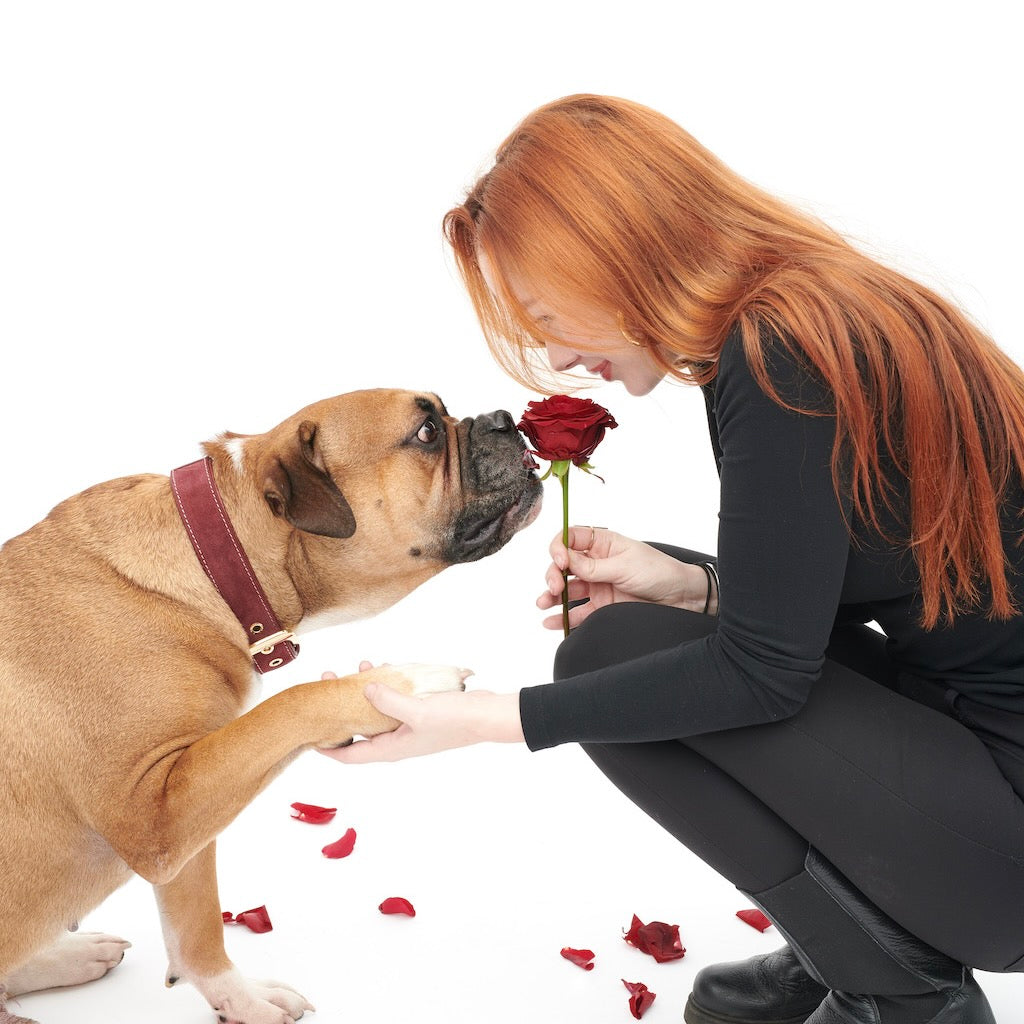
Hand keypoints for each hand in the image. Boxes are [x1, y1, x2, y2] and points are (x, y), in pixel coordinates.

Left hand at [317, 669, 523, 762]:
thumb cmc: (455, 720)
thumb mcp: (418, 711)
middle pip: (359, 729)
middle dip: (341, 708)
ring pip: (376, 712)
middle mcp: (396, 741)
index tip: (307, 735)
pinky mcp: (420, 713)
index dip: (326, 748)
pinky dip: (387, 686)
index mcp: (391, 748)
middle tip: (327, 683)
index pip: (350, 755)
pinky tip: (385, 667)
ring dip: (364, 691)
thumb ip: (389, 700)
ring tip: (356, 667)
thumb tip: (364, 688)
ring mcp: (408, 727)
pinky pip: (395, 701)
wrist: (487, 716)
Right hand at [537, 527, 709, 629]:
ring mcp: (598, 584)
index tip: (560, 561)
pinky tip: (551, 622)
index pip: (570, 539)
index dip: (559, 548)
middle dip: (554, 574)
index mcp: (602, 543)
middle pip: (563, 565)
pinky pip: (578, 611)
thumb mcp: (624, 565)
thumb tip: (565, 561)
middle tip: (555, 587)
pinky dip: (563, 617)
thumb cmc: (658, 572)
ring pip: (567, 588)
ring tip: (543, 604)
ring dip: (552, 595)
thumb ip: (592, 567)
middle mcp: (596, 562)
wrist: (680, 597)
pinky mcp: (602, 606)